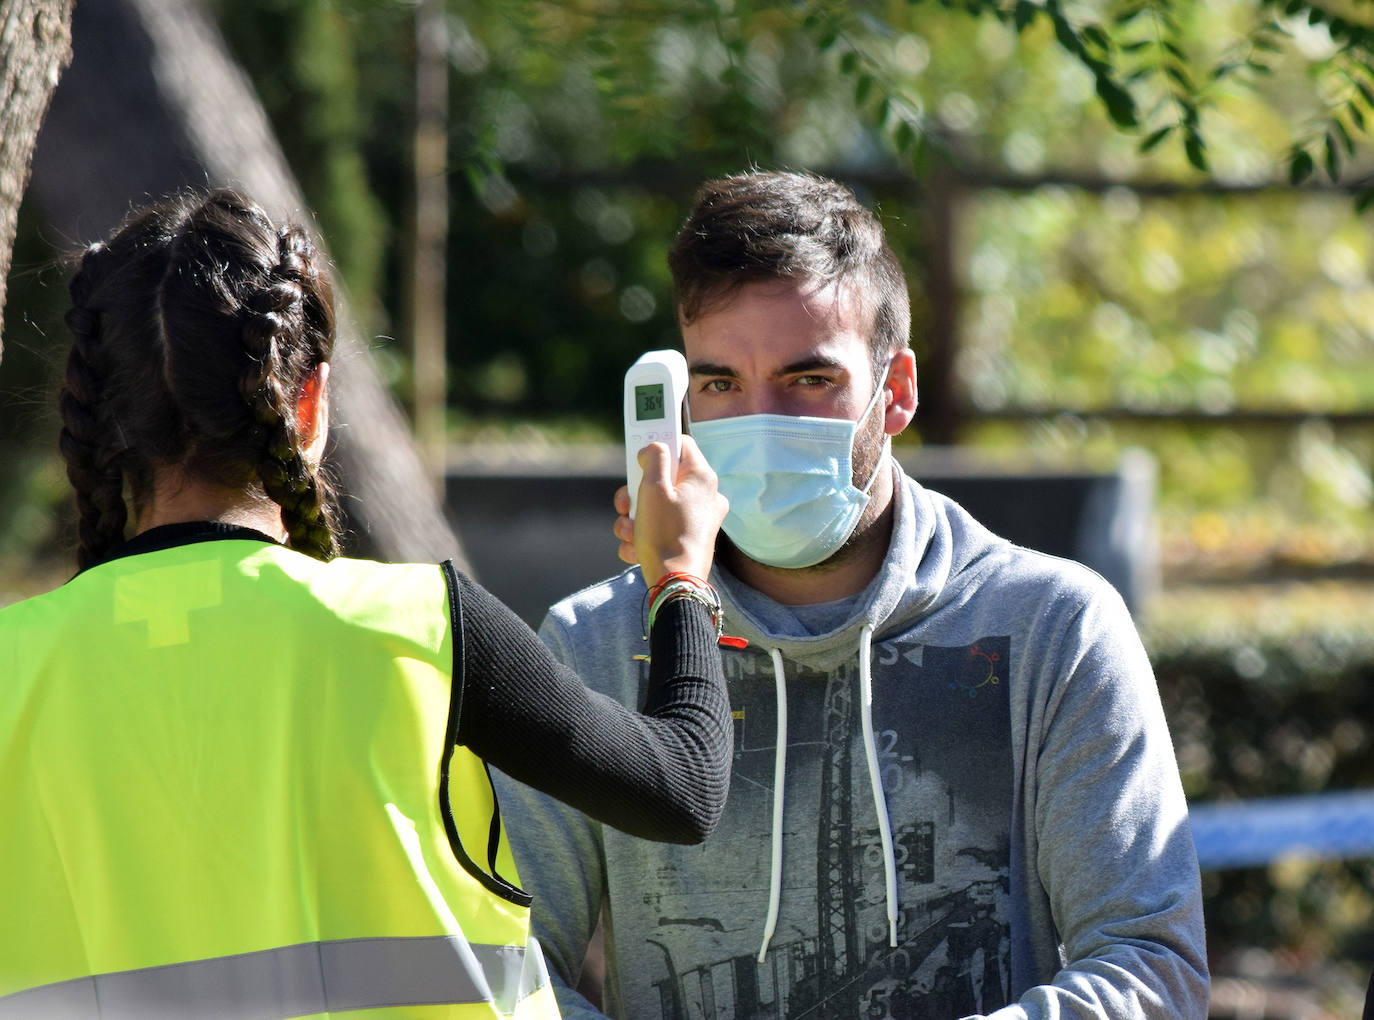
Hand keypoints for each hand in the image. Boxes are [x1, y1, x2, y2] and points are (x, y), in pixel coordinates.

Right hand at [613, 435, 727, 582]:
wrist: (674, 586)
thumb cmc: (665, 537)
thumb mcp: (654, 488)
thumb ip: (654, 458)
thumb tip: (653, 449)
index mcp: (702, 478)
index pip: (680, 444)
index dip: (656, 446)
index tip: (639, 457)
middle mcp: (704, 496)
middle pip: (663, 477)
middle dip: (636, 493)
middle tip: (626, 504)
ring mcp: (697, 519)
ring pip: (656, 505)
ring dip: (634, 518)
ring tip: (631, 533)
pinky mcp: (688, 538)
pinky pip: (659, 527)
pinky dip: (643, 536)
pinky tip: (636, 547)